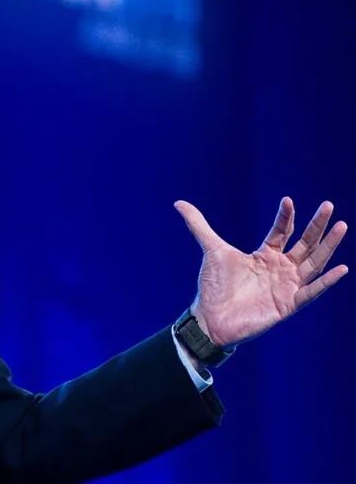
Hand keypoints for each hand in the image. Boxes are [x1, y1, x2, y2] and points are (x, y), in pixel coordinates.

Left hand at [175, 198, 347, 347]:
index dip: (286, 217)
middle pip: (304, 243)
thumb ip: (199, 225)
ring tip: (342, 226)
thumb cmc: (213, 286)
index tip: (288, 200)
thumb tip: (179, 202)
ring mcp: (286, 286)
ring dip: (328, 246)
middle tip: (329, 205)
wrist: (211, 318)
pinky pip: (312, 292)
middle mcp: (280, 268)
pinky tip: (341, 268)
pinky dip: (326, 281)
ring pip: (313, 262)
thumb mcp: (211, 250)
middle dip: (317, 225)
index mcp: (264, 255)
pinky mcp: (288, 304)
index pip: (282, 232)